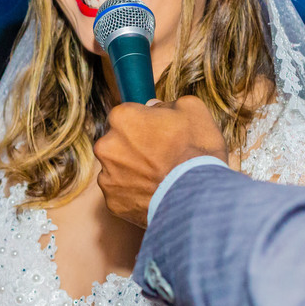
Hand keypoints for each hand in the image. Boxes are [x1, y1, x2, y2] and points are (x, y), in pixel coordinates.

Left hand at [94, 96, 228, 227]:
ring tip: (159, 177)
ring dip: (132, 171)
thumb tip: (153, 107)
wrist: (198, 196)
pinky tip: (154, 193)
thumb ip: (166, 103)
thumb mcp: (191, 109)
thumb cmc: (196, 150)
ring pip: (117, 169)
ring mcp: (107, 176)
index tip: (157, 132)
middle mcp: (106, 146)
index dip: (142, 123)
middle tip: (159, 156)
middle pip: (116, 142)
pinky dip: (134, 193)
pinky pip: (121, 193)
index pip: (125, 115)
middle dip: (133, 147)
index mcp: (122, 118)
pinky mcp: (112, 202)